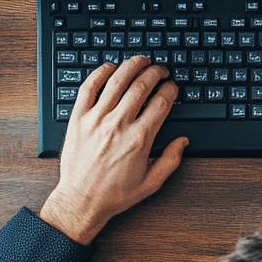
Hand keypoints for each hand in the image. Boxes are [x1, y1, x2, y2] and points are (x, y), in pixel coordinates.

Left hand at [39, 58, 188, 243]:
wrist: (80, 201)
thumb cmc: (114, 194)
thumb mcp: (151, 183)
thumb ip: (171, 160)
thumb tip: (183, 141)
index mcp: (139, 139)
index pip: (161, 102)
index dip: (171, 90)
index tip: (172, 87)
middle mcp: (118, 125)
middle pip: (142, 86)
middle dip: (156, 73)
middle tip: (160, 70)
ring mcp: (96, 120)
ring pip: (117, 81)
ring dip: (132, 66)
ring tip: (141, 60)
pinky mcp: (78, 119)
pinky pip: (88, 88)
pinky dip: (99, 73)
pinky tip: (109, 67)